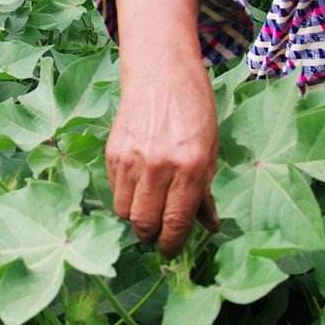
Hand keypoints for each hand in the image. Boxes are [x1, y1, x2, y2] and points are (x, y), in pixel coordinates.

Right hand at [107, 0, 221, 256]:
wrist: (161, 73)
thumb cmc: (194, 110)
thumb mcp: (210, 150)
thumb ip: (205, 191)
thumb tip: (208, 226)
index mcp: (191, 167)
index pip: (176, 221)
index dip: (172, 244)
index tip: (170, 250)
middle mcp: (160, 166)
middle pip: (145, 223)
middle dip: (151, 237)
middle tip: (157, 236)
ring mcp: (132, 160)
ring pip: (125, 212)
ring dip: (135, 219)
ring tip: (146, 212)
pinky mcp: (113, 153)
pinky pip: (114, 191)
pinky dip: (124, 198)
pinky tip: (136, 190)